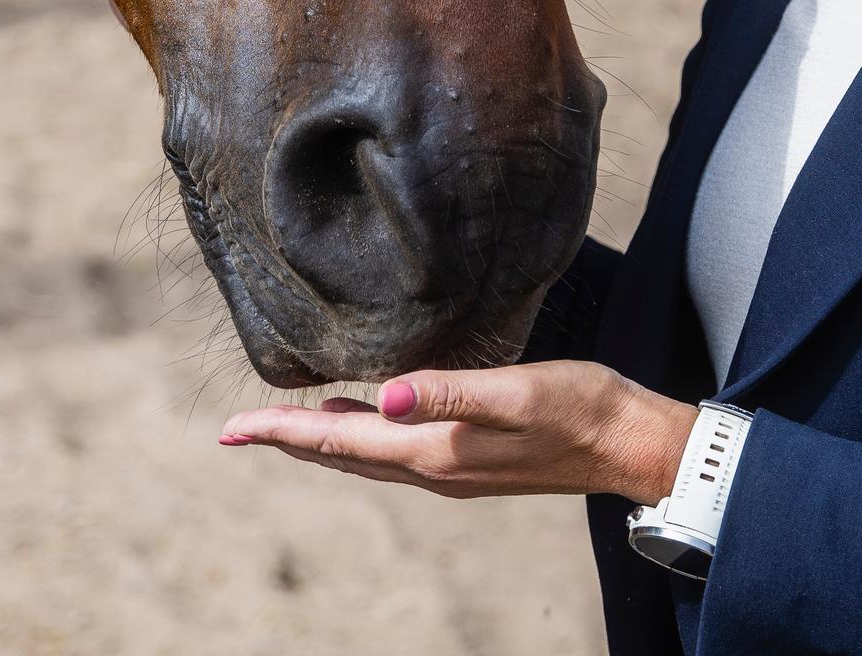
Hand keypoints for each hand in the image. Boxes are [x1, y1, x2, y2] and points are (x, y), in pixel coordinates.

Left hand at [217, 360, 696, 504]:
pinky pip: (399, 453)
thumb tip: (386, 397)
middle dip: (289, 440)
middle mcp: (436, 468)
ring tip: (289, 422)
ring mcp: (455, 468)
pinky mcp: (473, 459)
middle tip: (239, 430)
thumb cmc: (580, 408)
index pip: (340, 444)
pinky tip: (370, 417)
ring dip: (325, 440)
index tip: (232, 429)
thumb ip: (452, 393)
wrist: (629, 444)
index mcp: (436, 453)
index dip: (282, 433)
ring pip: (370, 457)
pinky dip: (366, 437)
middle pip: (344, 456)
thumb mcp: (518, 394)